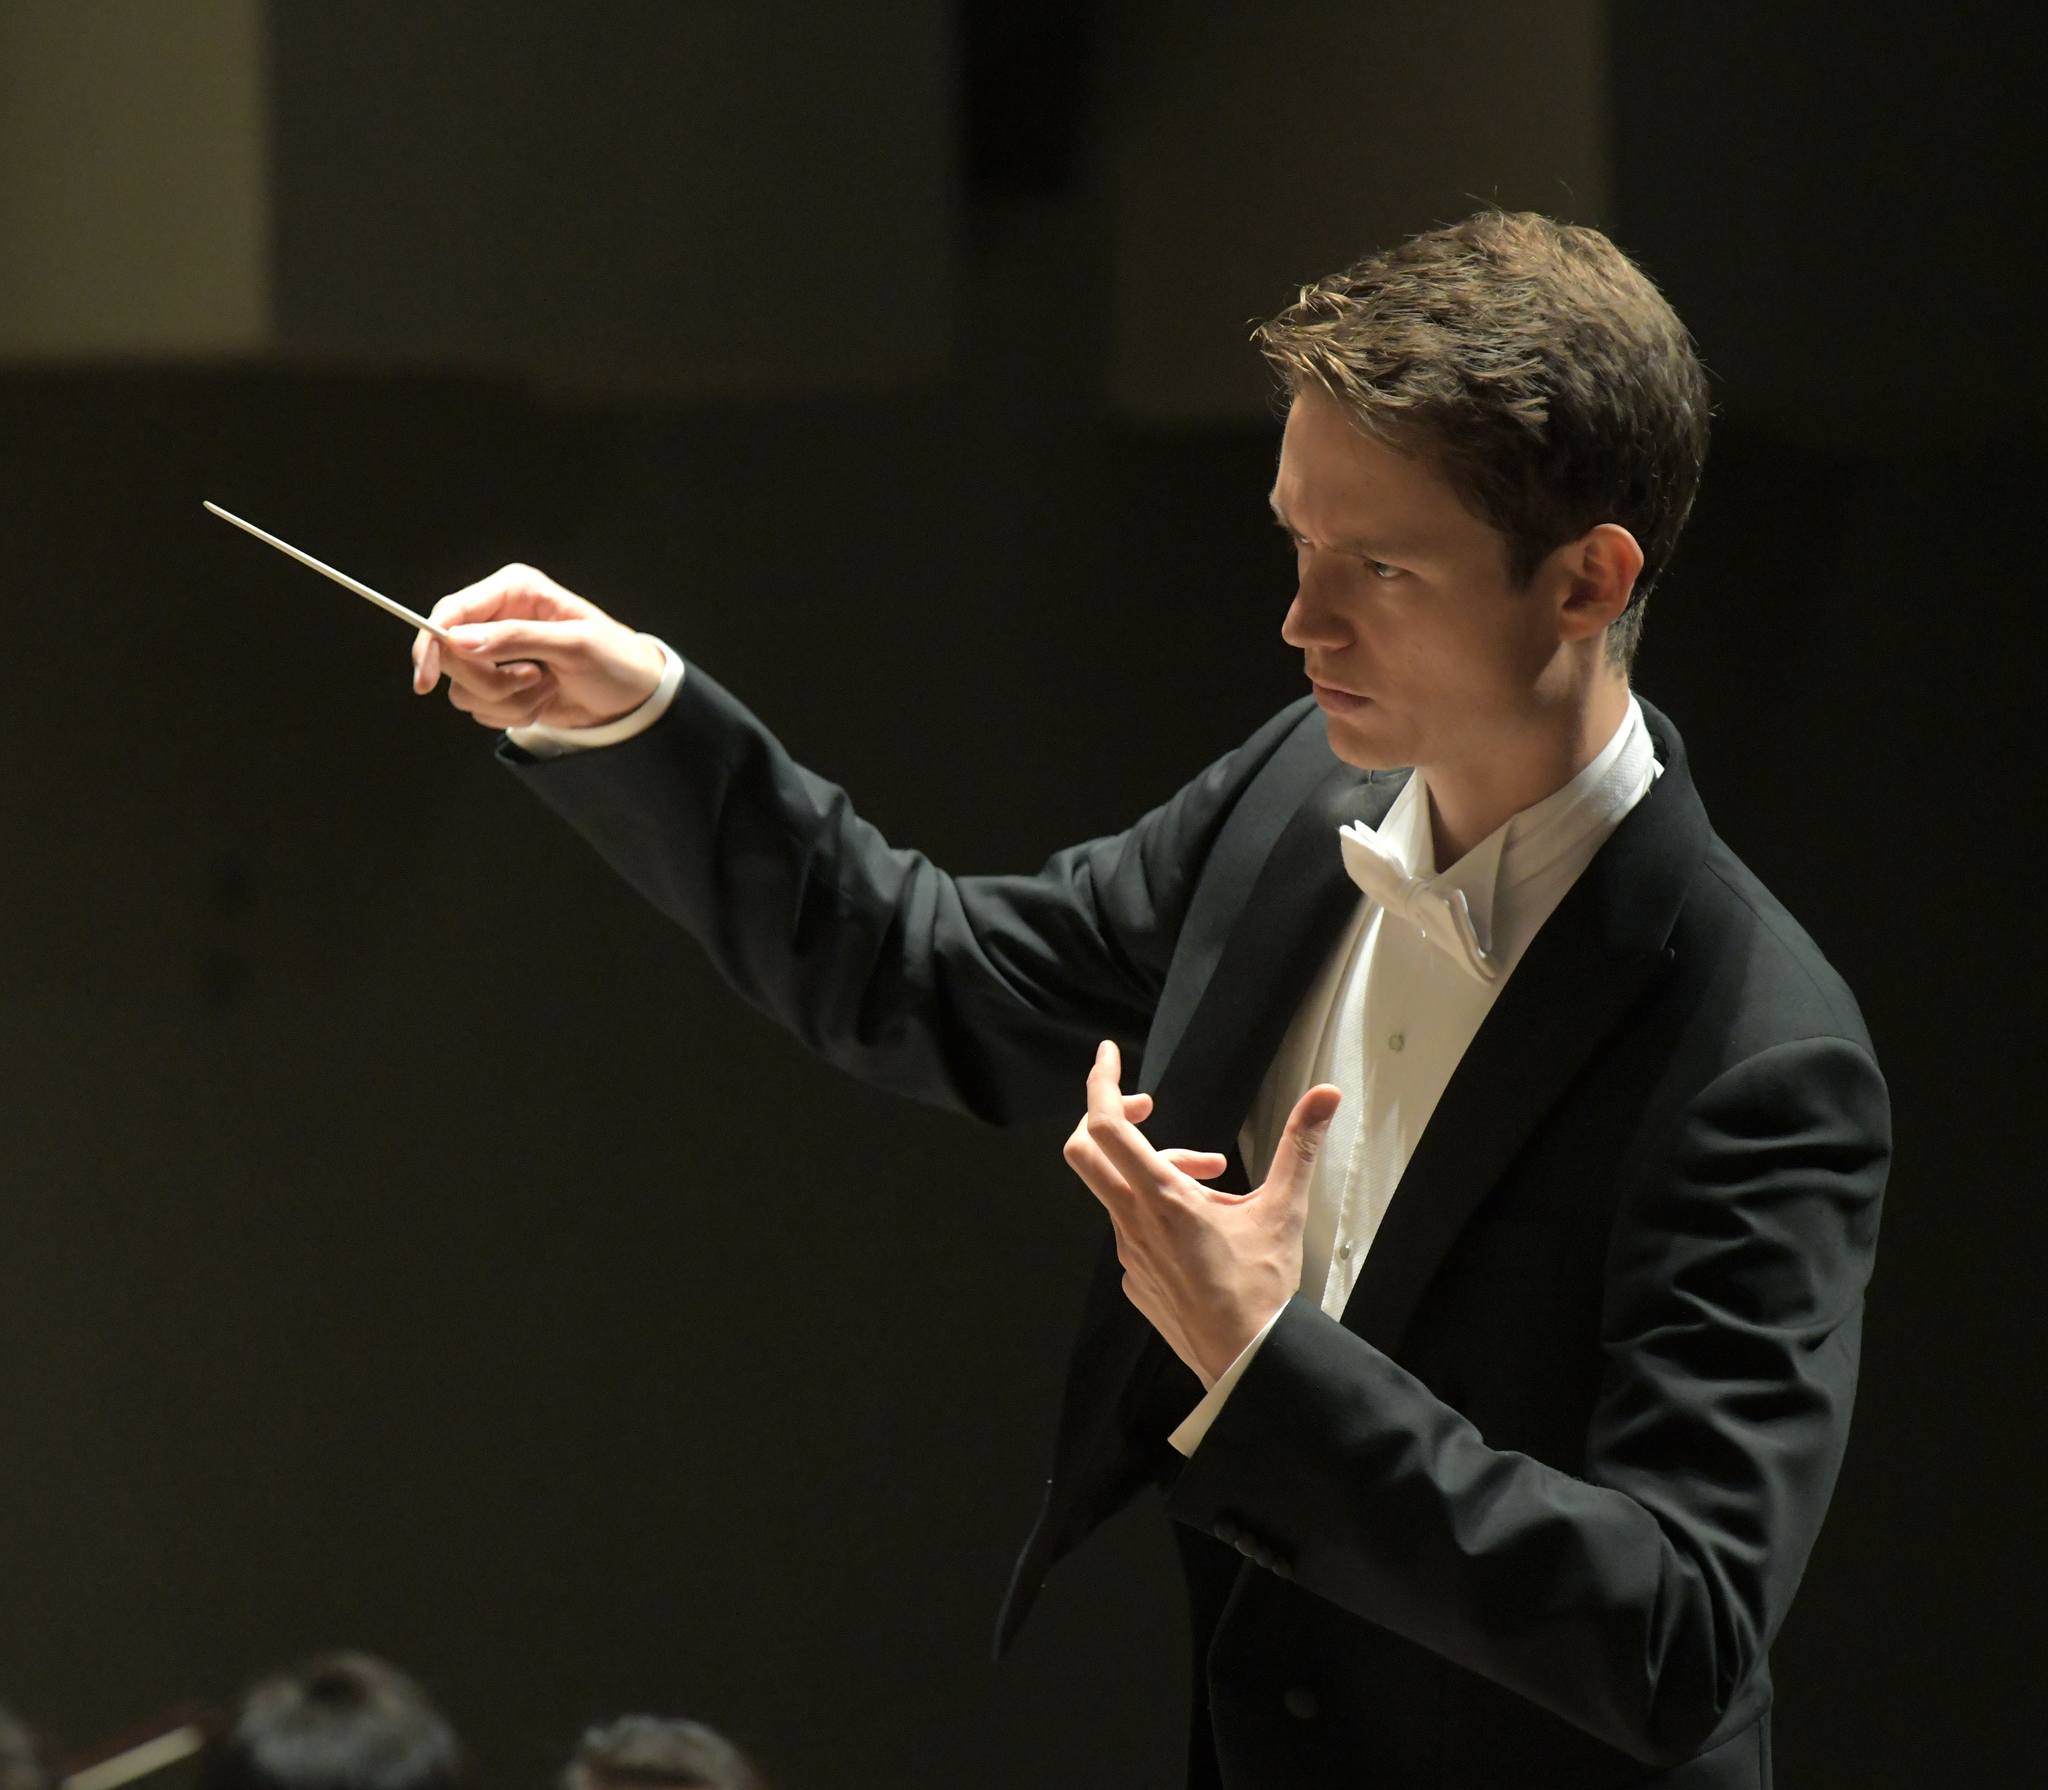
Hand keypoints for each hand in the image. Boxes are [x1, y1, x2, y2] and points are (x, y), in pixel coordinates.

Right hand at [411, 563, 666, 730]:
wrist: (632, 697)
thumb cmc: (614, 659)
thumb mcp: (574, 645)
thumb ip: (518, 638)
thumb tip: (459, 641)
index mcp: (513, 590)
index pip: (451, 611)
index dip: (432, 644)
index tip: (425, 681)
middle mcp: (497, 617)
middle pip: (451, 656)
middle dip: (490, 681)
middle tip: (535, 679)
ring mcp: (496, 653)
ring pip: (464, 689)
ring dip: (508, 700)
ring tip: (548, 687)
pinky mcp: (499, 684)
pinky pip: (480, 709)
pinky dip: (512, 714)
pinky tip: (544, 699)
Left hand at [1062, 1040, 1340, 1386]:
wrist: (1248, 1363)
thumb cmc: (1263, 1290)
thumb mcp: (1283, 1209)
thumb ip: (1299, 1145)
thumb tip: (1324, 1097)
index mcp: (1162, 1199)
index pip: (1106, 1126)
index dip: (1101, 1083)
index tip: (1108, 1056)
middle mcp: (1133, 1223)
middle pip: (1086, 1150)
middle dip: (1112, 1117)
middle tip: (1150, 1109)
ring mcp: (1128, 1253)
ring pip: (1119, 1189)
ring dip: (1157, 1170)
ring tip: (1213, 1180)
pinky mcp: (1134, 1280)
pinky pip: (1131, 1228)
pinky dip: (1157, 1211)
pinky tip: (1202, 1229)